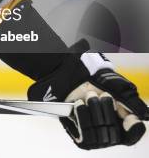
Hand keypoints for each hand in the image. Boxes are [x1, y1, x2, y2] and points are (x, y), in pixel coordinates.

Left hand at [28, 40, 147, 148]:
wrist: (73, 77)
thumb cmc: (98, 82)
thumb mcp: (120, 88)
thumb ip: (133, 103)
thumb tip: (143, 116)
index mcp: (124, 124)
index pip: (132, 135)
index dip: (133, 128)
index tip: (129, 117)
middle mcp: (111, 134)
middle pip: (115, 133)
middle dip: (107, 110)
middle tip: (101, 94)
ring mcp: (96, 137)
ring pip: (100, 134)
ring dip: (94, 110)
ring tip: (89, 95)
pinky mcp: (81, 136)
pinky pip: (86, 135)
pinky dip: (82, 116)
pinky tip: (79, 103)